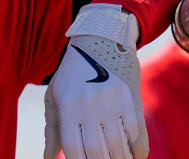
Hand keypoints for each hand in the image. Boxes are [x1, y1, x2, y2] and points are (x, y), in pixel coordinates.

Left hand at [43, 4, 147, 158]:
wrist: (99, 41)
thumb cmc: (72, 74)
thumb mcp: (55, 96)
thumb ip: (52, 129)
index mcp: (67, 106)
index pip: (73, 148)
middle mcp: (89, 105)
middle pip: (96, 151)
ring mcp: (111, 102)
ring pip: (118, 146)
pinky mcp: (129, 98)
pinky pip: (135, 133)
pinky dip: (135, 150)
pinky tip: (131, 155)